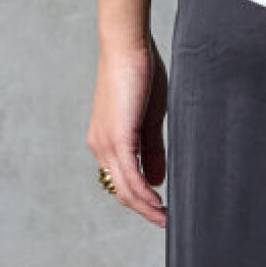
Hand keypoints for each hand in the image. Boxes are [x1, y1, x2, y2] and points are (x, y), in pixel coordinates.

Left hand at [86, 33, 168, 225]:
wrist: (127, 46)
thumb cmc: (140, 73)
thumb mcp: (149, 117)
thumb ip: (151, 148)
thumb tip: (156, 180)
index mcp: (107, 140)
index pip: (122, 179)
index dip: (140, 197)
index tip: (160, 207)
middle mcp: (100, 146)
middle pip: (120, 190)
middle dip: (143, 209)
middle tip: (165, 220)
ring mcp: (106, 143)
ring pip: (124, 188)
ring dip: (145, 206)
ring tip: (164, 217)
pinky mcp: (116, 137)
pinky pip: (130, 175)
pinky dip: (144, 192)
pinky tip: (158, 201)